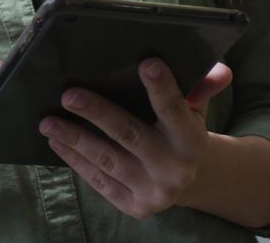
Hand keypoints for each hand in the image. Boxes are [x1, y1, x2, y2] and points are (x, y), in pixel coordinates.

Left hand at [37, 58, 232, 219]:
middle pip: (131, 135)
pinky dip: (75, 160)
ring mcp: (153, 191)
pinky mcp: (133, 206)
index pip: (176, 109)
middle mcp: (175, 169)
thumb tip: (221, 69)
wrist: (184, 181)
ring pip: (108, 160)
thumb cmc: (180, 132)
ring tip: (48, 121)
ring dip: (75, 139)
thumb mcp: (195, 111)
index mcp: (192, 140)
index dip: (161, 87)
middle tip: (69, 94)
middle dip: (98, 113)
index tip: (145, 63)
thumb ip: (202, 87)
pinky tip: (56, 142)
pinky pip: (99, 180)